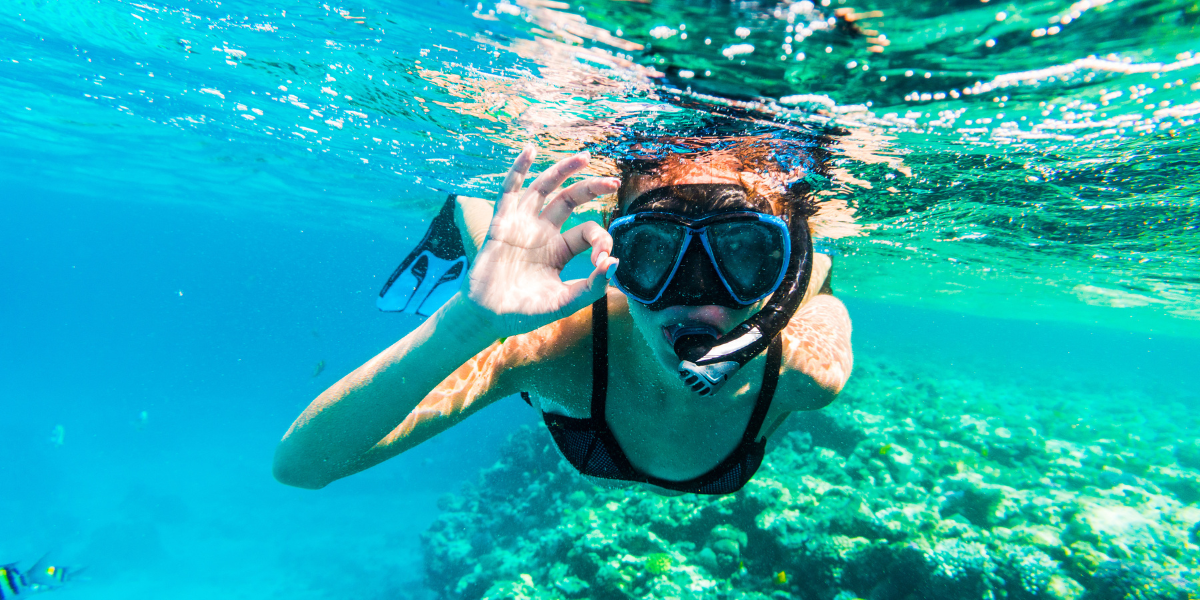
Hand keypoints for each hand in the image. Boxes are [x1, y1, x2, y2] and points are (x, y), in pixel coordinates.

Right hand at [461, 146, 619, 337]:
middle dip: (592, 187)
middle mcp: (544, 232)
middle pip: (571, 199)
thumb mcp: (564, 303)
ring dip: (563, 170)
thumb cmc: (525, 312)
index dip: (601, 239)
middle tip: (613, 180)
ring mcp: (522, 224)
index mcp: (561, 249)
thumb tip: (615, 263)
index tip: (604, 259)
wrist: (487, 317)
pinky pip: (509, 191)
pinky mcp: (502, 223)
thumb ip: (591, 287)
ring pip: (545, 188)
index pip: (587, 230)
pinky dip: (518, 169)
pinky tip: (530, 150)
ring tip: (584, 157)